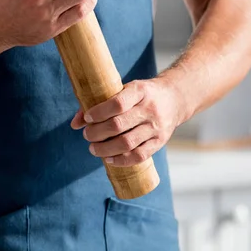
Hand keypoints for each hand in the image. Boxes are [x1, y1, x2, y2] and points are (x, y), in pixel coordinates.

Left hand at [71, 79, 185, 166]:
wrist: (175, 98)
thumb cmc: (142, 95)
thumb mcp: (125, 90)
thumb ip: (99, 104)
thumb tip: (75, 124)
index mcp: (140, 91)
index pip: (118, 103)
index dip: (99, 113)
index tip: (87, 118)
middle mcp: (150, 109)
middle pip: (119, 125)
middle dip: (97, 133)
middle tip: (87, 135)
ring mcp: (156, 127)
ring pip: (127, 143)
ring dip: (105, 149)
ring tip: (94, 148)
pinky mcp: (160, 141)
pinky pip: (139, 155)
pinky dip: (121, 160)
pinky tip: (109, 159)